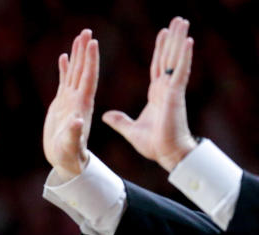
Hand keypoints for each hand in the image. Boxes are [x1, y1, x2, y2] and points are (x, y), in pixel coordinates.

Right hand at [43, 29, 99, 180]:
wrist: (66, 160)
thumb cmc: (69, 154)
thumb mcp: (71, 145)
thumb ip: (74, 133)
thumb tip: (76, 120)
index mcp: (83, 105)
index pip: (89, 78)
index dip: (91, 60)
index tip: (92, 43)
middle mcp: (78, 99)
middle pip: (83, 70)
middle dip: (85, 51)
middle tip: (86, 31)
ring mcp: (70, 100)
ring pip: (74, 72)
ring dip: (77, 55)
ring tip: (78, 37)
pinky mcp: (61, 104)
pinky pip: (64, 81)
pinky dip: (64, 68)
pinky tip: (63, 57)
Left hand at [102, 17, 196, 170]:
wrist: (166, 154)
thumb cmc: (154, 144)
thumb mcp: (130, 130)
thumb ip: (120, 121)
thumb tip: (106, 115)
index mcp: (157, 94)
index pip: (157, 67)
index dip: (160, 50)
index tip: (162, 34)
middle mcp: (166, 89)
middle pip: (168, 58)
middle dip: (172, 39)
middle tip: (177, 20)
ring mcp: (172, 90)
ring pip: (175, 59)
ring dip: (179, 40)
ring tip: (182, 22)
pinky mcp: (175, 95)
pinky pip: (180, 72)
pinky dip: (184, 56)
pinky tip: (187, 41)